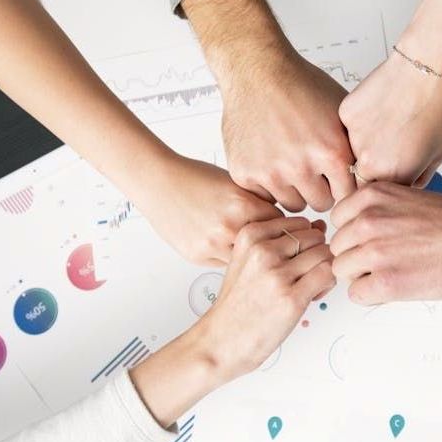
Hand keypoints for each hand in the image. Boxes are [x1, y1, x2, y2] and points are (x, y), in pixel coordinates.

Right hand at [138, 155, 281, 265]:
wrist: (158, 182)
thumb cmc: (194, 177)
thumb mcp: (235, 182)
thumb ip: (258, 201)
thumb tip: (280, 219)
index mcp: (243, 204)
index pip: (281, 224)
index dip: (282, 225)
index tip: (283, 227)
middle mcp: (228, 226)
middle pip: (265, 245)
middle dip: (268, 243)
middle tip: (269, 240)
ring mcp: (212, 244)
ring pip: (246, 260)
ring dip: (248, 254)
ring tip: (247, 245)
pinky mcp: (198, 256)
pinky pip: (225, 264)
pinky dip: (228, 256)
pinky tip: (224, 245)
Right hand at [180, 0, 354, 211]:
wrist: (257, 71)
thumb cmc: (300, 86)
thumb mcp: (342, 113)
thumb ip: (356, 147)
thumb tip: (374, 172)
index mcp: (331, 152)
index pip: (348, 195)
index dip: (344, 186)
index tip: (338, 178)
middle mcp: (301, 166)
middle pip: (321, 204)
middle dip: (320, 190)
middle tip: (313, 170)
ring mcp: (271, 172)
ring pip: (293, 204)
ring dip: (295, 190)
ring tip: (292, 163)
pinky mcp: (245, 173)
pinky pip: (265, 197)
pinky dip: (269, 184)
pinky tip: (271, 160)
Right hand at [193, 216, 335, 380]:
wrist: (222, 339)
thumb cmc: (238, 303)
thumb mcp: (248, 260)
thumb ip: (282, 241)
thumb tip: (319, 226)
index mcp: (250, 235)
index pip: (300, 222)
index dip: (306, 240)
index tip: (297, 259)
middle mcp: (263, 250)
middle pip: (315, 237)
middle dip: (317, 254)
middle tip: (306, 275)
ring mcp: (277, 274)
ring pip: (325, 254)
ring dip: (324, 270)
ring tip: (309, 286)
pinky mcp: (292, 298)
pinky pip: (328, 275)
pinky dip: (327, 284)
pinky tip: (312, 295)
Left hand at [330, 183, 441, 303]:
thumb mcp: (408, 198)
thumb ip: (377, 211)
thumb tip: (355, 230)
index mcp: (373, 196)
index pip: (337, 221)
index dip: (354, 235)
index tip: (373, 242)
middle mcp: (368, 220)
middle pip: (337, 248)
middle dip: (357, 258)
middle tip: (387, 262)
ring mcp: (375, 251)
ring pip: (342, 271)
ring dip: (363, 277)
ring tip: (394, 273)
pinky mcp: (387, 281)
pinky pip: (356, 294)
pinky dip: (373, 295)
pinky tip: (397, 287)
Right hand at [338, 53, 441, 186]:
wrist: (425, 73)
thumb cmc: (435, 110)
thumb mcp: (436, 156)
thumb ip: (416, 179)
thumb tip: (405, 187)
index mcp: (391, 178)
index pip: (375, 194)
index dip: (383, 183)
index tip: (390, 170)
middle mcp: (368, 163)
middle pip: (360, 175)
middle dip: (372, 165)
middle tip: (389, 144)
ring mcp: (353, 139)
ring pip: (351, 150)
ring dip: (364, 142)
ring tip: (387, 122)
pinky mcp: (345, 116)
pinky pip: (348, 126)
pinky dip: (360, 120)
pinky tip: (379, 108)